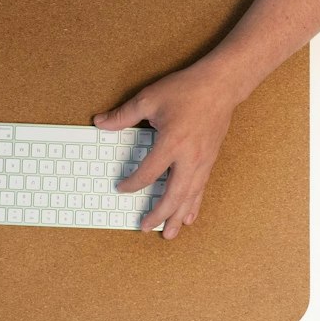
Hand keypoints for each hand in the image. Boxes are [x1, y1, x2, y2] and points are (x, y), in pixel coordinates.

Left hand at [95, 61, 245, 238]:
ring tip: (168, 234)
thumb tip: (99, 123)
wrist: (220, 85)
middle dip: (158, 214)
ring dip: (177, 217)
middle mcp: (189, 158)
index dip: (132, 184)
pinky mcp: (210, 162)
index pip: (148, 173)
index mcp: (172, 143)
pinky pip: (201, 189)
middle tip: (144, 227)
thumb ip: (123, 115)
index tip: (121, 188)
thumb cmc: (186, 90)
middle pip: (173, 195)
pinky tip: (189, 217)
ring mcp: (202, 162)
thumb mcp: (149, 98)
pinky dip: (193, 206)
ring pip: (189, 197)